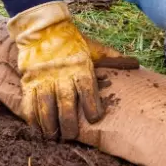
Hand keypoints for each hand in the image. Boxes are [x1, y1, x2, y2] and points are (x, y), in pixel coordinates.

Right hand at [8, 1, 135, 139]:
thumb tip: (136, 64)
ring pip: (45, 106)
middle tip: (70, 136)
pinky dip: (32, 117)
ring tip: (53, 137)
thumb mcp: (94, 48)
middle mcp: (61, 75)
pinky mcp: (29, 81)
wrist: (44, 29)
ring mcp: (43, 79)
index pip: (87, 89)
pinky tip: (37, 128)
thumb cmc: (73, 42)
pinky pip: (29, 102)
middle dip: (68, 123)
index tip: (94, 119)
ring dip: (48, 124)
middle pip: (65, 103)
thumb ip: (112, 58)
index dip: (91, 105)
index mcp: (80, 67)